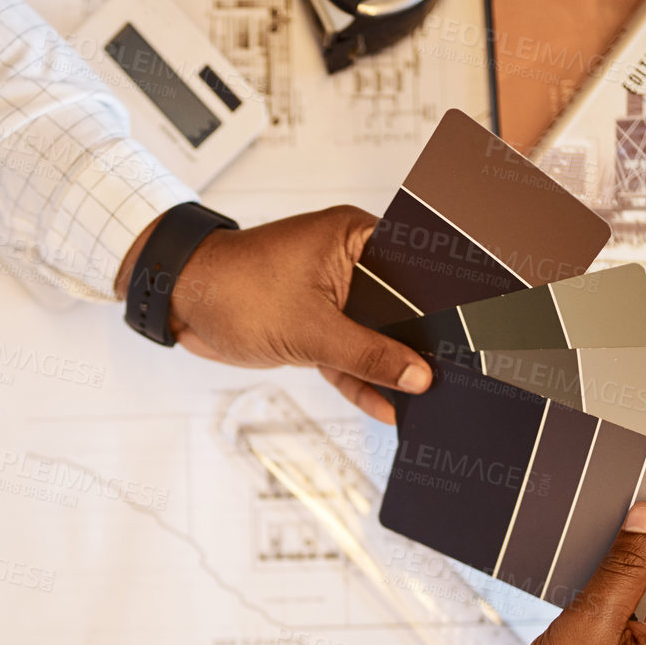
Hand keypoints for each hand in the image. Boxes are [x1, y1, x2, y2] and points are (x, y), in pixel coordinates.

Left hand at [116, 206, 430, 420]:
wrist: (178, 303)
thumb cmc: (233, 290)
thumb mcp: (310, 330)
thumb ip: (367, 355)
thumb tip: (417, 376)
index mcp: (353, 237)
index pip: (414, 268)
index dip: (441, 303)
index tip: (467, 335)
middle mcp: (348, 260)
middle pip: (397, 307)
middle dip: (418, 344)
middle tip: (455, 375)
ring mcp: (331, 294)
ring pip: (372, 336)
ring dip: (389, 369)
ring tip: (428, 402)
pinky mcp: (313, 324)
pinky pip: (347, 354)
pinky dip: (360, 379)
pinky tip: (388, 407)